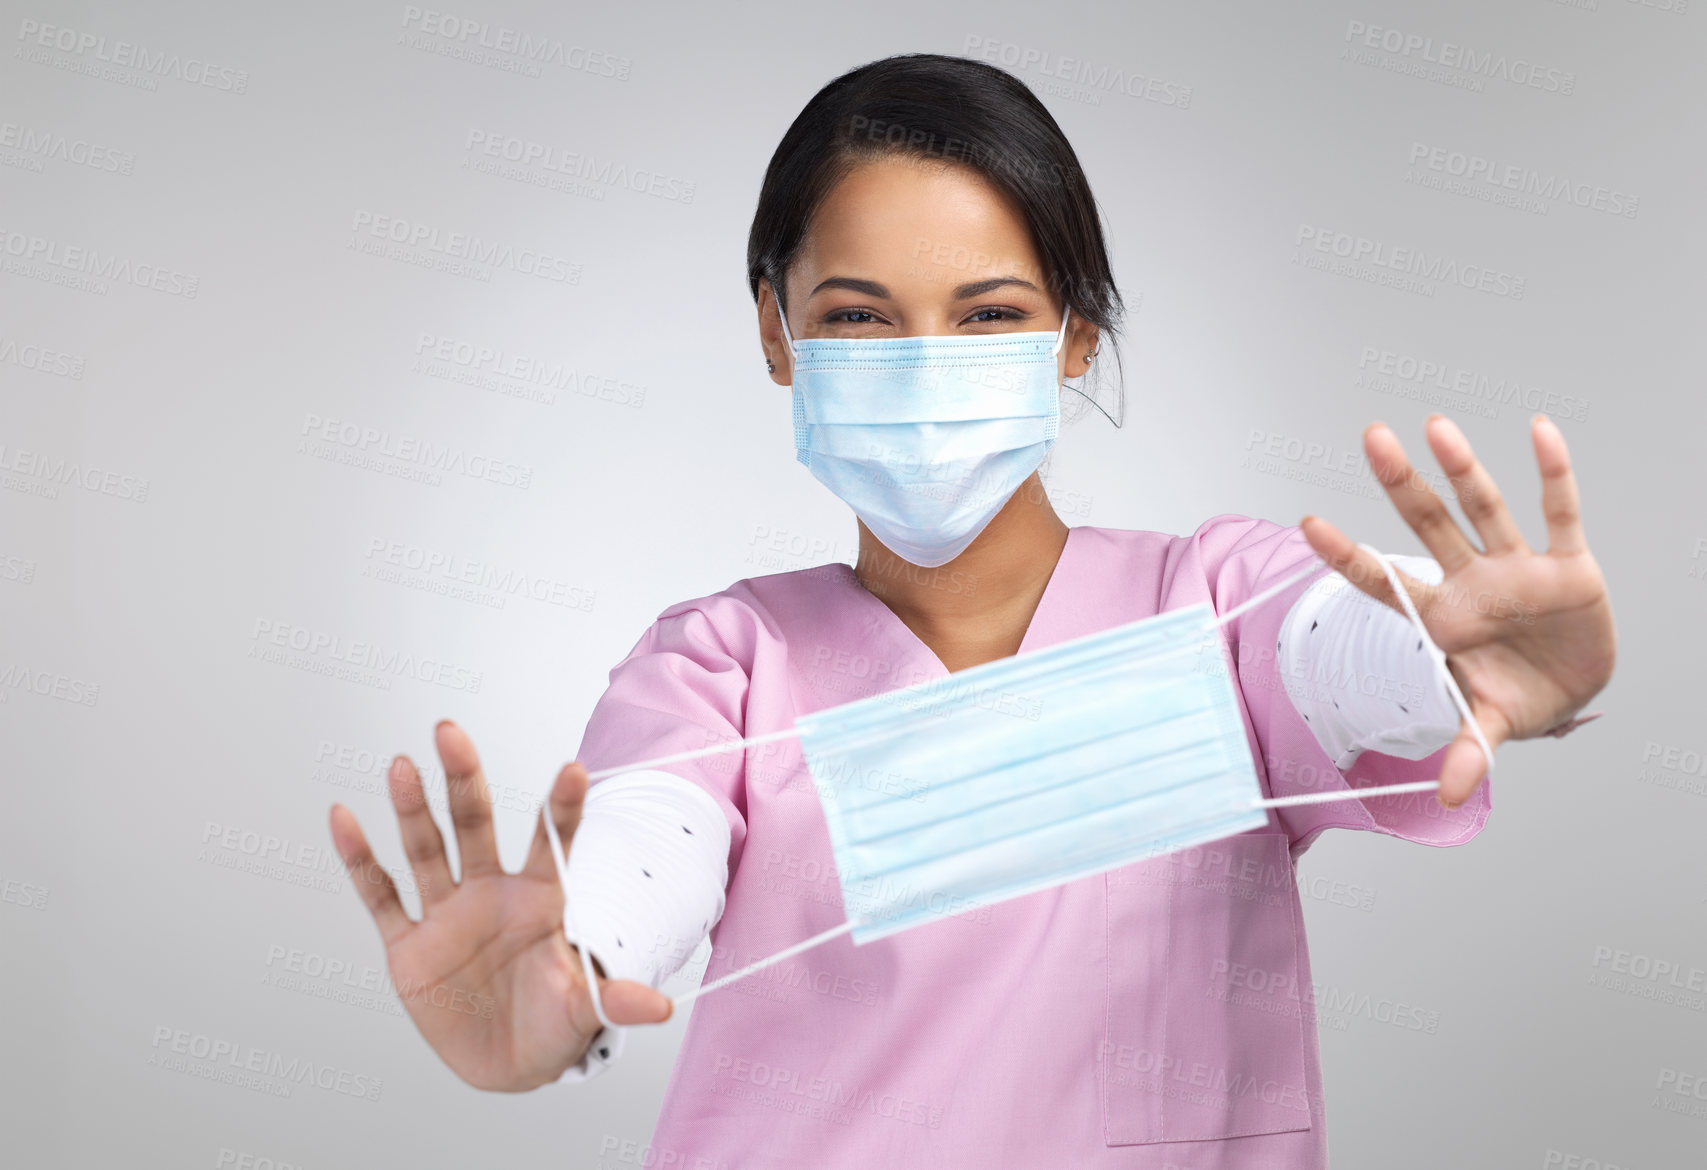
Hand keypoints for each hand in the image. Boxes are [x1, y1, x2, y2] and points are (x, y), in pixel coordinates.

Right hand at [327, 720, 671, 1091]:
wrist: (510, 1067)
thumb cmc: (555, 1024)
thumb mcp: (586, 1011)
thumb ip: (614, 999)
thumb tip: (660, 1009)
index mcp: (541, 899)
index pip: (554, 842)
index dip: (563, 808)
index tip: (573, 769)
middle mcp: (492, 893)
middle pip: (476, 824)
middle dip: (464, 779)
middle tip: (450, 733)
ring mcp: (448, 914)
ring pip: (427, 849)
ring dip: (412, 809)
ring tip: (402, 765)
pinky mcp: (410, 946)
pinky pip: (381, 897)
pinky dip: (360, 861)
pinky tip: (344, 819)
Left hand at [1298, 413, 1615, 809]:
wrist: (1575, 689)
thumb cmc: (1517, 695)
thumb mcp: (1489, 723)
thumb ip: (1467, 751)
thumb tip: (1447, 796)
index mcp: (1442, 618)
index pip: (1384, 582)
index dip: (1348, 556)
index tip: (1307, 525)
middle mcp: (1473, 582)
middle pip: (1429, 526)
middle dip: (1401, 485)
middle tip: (1372, 437)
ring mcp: (1517, 568)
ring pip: (1484, 509)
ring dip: (1463, 469)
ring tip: (1435, 427)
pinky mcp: (1567, 566)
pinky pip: (1560, 511)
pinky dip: (1553, 472)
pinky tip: (1539, 430)